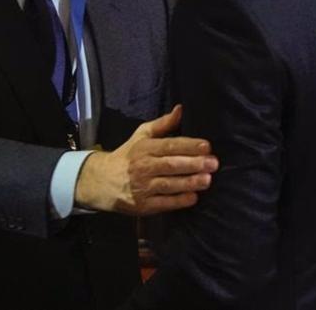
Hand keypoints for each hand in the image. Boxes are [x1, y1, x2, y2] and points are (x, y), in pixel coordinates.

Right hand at [74, 105, 217, 215]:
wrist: (102, 181)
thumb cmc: (128, 156)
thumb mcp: (141, 136)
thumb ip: (163, 124)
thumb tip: (182, 110)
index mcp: (144, 148)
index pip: (169, 145)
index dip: (188, 145)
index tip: (206, 146)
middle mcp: (143, 166)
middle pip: (171, 164)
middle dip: (194, 164)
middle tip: (213, 163)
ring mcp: (143, 186)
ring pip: (169, 184)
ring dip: (189, 182)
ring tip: (207, 180)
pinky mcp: (144, 205)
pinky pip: (164, 203)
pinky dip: (179, 200)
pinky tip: (193, 197)